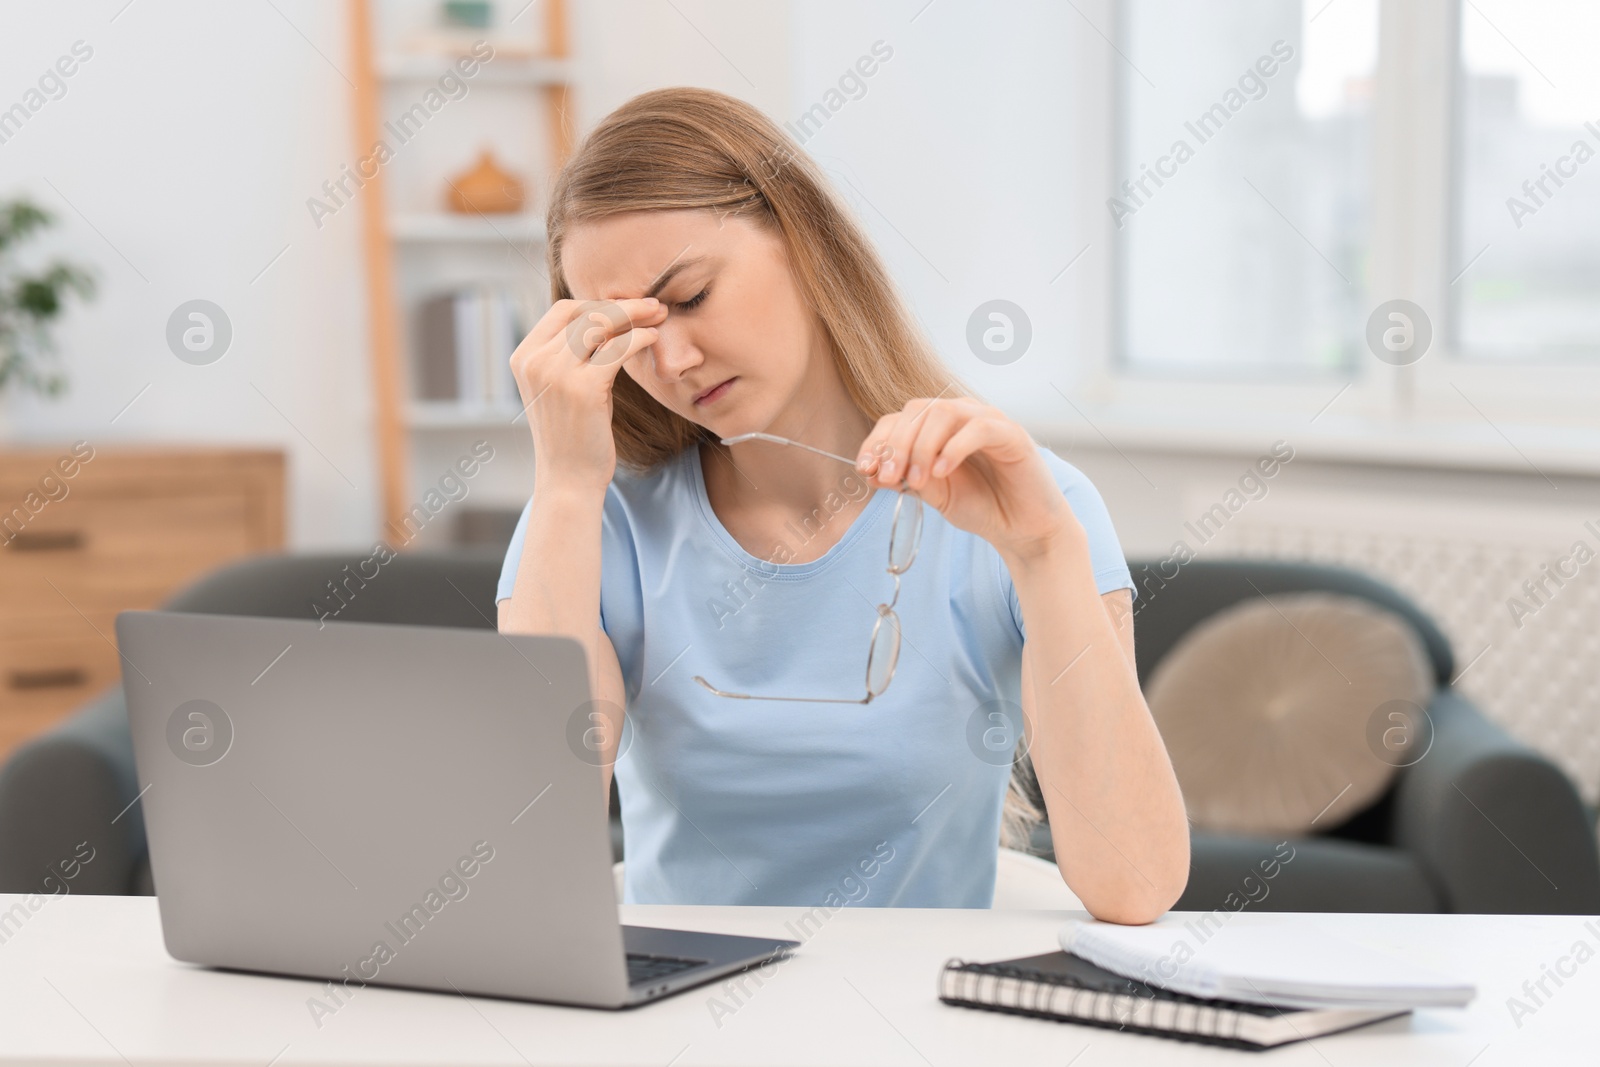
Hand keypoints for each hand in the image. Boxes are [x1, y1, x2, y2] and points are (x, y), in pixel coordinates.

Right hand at [510, 297, 666, 495]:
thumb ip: (575, 353)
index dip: (599, 303)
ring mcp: (555, 372)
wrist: (569, 480)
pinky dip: (640, 338)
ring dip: (635, 315)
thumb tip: (610, 316)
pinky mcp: (583, 388)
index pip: (563, 309)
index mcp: (524, 356)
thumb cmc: (574, 433)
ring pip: (601, 323)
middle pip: (583, 311)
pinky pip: (618, 348)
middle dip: (622, 305)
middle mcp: (534, 361)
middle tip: (654, 305)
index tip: (628, 308)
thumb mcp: (564, 386)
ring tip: (659, 317)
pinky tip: (654, 338)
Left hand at [856, 398, 1082, 560]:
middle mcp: (962, 415)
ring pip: (943, 412)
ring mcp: (987, 419)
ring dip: (921, 446)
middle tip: (890, 479)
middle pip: (917, 410)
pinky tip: (942, 472)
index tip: (865, 469)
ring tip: (916, 480)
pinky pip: (977, 428)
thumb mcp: (935, 495)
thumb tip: (872, 471)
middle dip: (896, 445)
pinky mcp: (1011, 433)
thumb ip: (906, 480)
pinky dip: (953, 448)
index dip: (878, 441)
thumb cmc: (982, 507)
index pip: (899, 418)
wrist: (1023, 529)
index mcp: (939, 427)